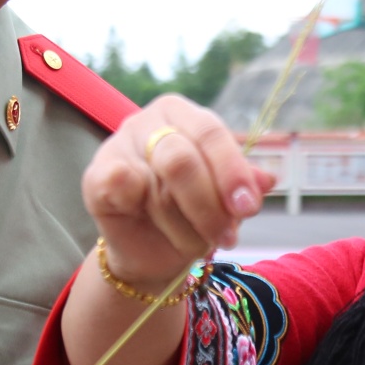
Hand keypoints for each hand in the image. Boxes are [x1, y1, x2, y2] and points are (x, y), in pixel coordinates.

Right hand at [84, 95, 272, 285]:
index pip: (211, 133)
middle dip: (209, 206)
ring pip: (157, 187)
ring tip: (192, 242)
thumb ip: (243, 184)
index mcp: (184, 113)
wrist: (151, 250)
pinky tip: (147, 219)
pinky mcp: (95, 174)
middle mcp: (148, 121)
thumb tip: (268, 178)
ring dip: (183, 226)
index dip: (231, 172)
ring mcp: (118, 144)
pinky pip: (119, 185)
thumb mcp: (226, 201)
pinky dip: (139, 206)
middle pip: (182, 159)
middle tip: (225, 237)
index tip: (247, 207)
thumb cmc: (191, 214)